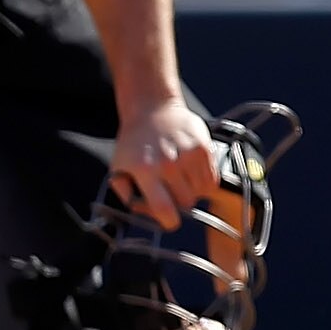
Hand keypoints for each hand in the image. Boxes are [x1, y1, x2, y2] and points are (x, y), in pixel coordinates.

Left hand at [108, 95, 226, 233]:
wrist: (151, 108)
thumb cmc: (133, 142)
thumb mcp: (118, 167)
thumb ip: (127, 194)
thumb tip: (144, 213)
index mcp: (145, 170)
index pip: (164, 210)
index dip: (168, 222)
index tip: (167, 218)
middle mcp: (168, 163)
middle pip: (186, 203)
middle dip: (179, 203)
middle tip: (171, 191)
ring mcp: (189, 155)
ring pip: (201, 193)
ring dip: (193, 191)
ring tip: (180, 178)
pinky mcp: (204, 148)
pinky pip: (212, 179)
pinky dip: (204, 181)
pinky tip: (191, 171)